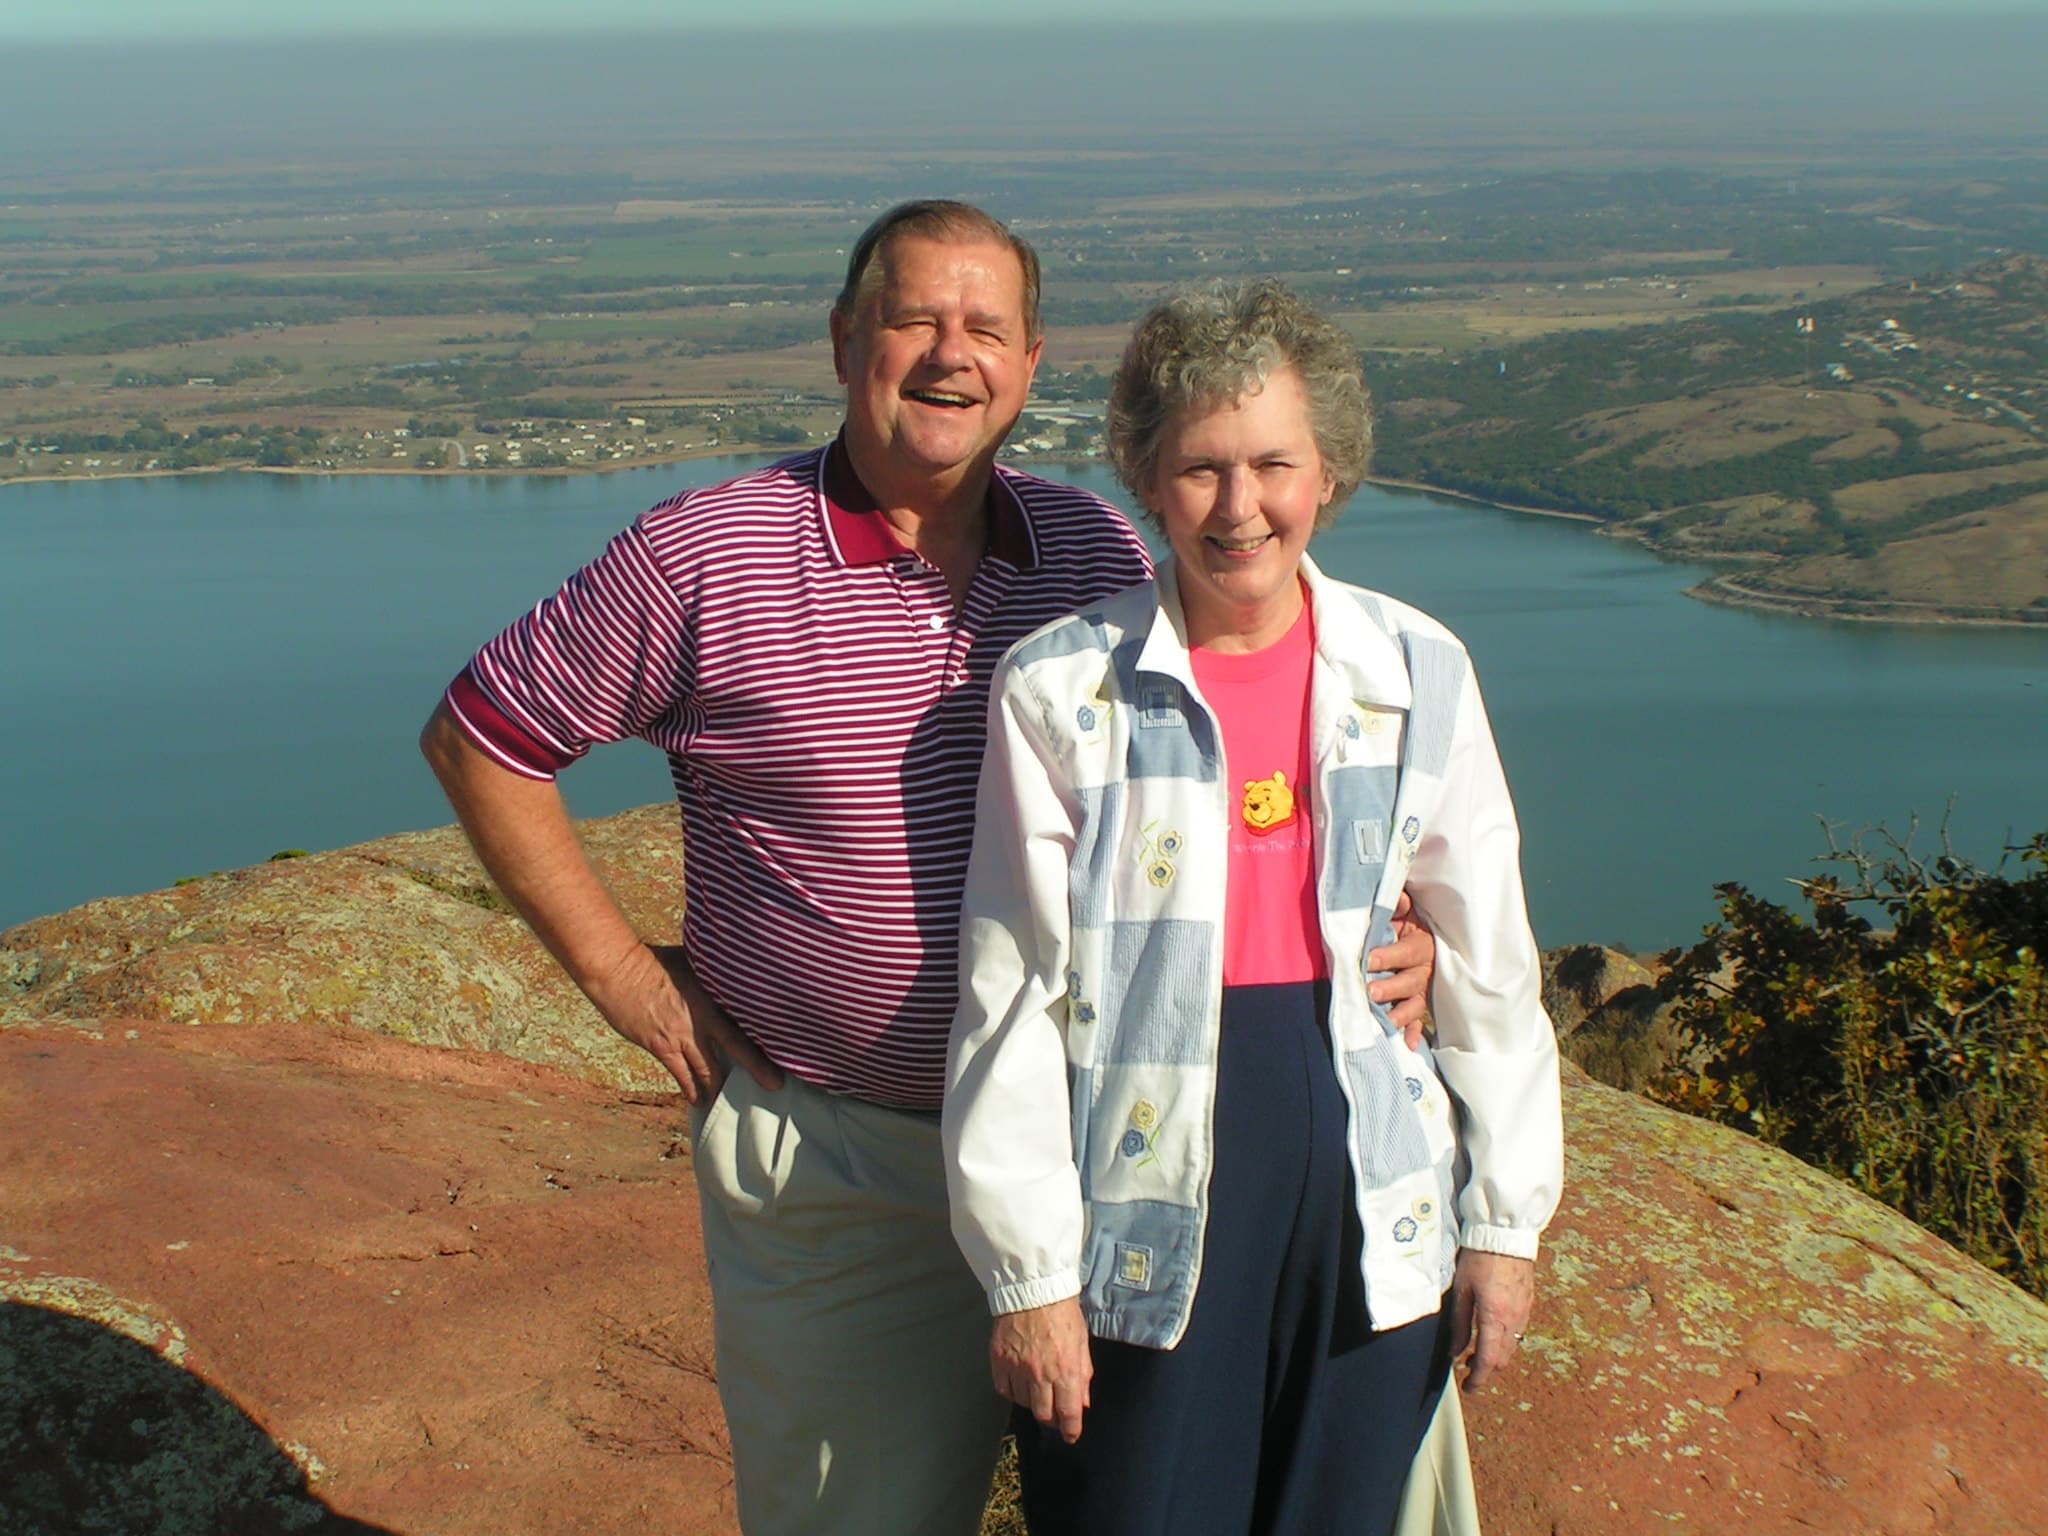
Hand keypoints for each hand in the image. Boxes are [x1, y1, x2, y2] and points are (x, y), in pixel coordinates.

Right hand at [586, 942, 782, 1104]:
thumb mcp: (692, 961)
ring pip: (706, 1070)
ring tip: (729, 1096)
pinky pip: (680, 1074)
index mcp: (712, 999)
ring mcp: (680, 1036)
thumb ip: (713, 973)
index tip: (783, 1059)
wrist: (618, 971)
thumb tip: (732, 968)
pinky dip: (690, 1089)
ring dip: (718, 1086)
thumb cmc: (654, 960)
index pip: (745, 1027)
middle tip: (771, 1087)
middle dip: (755, 1072)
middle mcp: (700, 1021)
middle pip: (734, 1052)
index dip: (765, 1047)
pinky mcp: (660, 1047)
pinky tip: (697, 1100)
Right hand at [991, 1299, 1092, 1443]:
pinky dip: (1013, 1391)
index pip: (1068, 1413)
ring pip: (1024, 1403)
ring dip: (1033, 1401)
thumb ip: (1083, 1374)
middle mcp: (1040, 1374)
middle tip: (1054, 1411)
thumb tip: (1083, 1403)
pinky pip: (1005, 1389)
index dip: (1070, 1429)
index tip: (1071, 1436)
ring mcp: (1017, 1369)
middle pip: (1043, 1414)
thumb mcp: (1081, 1342)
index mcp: (1066, 1370)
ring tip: (1038, 1388)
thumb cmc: (1062, 1313)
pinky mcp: (999, 1361)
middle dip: (1051, 1418)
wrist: (1032, 1289)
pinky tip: (1020, 1381)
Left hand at [1368, 891, 1436, 1047]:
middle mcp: (1424, 969)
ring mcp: (1422, 990)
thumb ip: (1398, 905)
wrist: (1422, 937)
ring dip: (1401, 1014)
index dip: (1388, 956)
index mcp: (1421, 945)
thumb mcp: (1404, 912)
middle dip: (1391, 988)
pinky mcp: (1419, 1004)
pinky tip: (1408, 1045)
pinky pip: (1418, 1021)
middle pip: (1410, 981)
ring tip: (1385, 1023)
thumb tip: (1397, 896)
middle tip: (1371, 992)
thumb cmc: (1406, 924)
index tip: (1368, 959)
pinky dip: (1414, 1033)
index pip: (1405, 952)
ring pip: (1414, 1004)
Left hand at [1449, 1249, 1534, 1392]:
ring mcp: (1524, 1312)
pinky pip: (1519, 1332)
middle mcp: (1513, 1320)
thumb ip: (1459, 1323)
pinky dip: (1506, 1341)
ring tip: (1476, 1353)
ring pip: (1512, 1347)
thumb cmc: (1479, 1258)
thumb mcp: (1461, 1290)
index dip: (1477, 1379)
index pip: (1487, 1360)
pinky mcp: (1528, 1303)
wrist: (1505, 1235)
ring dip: (1496, 1356)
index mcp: (1494, 1318)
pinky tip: (1492, 1333)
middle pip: (1502, 1359)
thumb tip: (1455, 1352)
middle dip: (1486, 1370)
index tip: (1468, 1388)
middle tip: (1467, 1371)